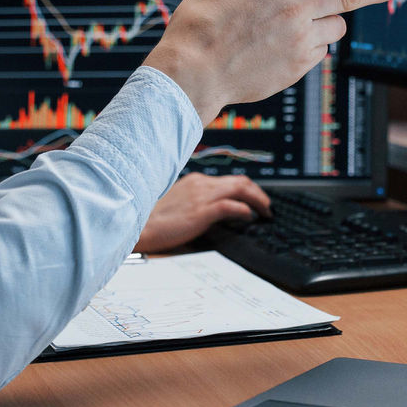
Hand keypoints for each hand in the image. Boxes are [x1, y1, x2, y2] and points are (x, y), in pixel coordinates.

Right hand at [134, 173, 270, 252]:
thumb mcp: (179, 204)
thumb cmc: (154, 220)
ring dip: (258, 200)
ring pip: (240, 189)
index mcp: (195, 181)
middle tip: (267, 206)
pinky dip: (245, 210)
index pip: (228, 180)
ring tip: (266, 211)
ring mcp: (202, 195)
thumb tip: (216, 212)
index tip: (255, 200)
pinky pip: (232, 206)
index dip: (246, 189)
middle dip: (258, 192)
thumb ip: (197, 202)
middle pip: (239, 181)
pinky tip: (250, 218)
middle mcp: (201, 184)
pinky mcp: (202, 210)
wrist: (139, 225)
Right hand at [143, 0, 400, 123]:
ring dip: (326, 22)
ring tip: (298, 27)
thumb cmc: (197, 28)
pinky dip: (309, 46)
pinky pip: (319, 51)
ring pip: (335, 26)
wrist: (192, 74)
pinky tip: (281, 49)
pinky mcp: (299, 66)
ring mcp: (299, 39)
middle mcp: (294, 8)